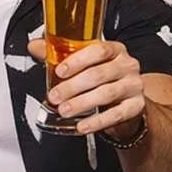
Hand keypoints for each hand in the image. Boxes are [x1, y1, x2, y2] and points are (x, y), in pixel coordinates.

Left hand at [28, 38, 144, 136]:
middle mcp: (127, 65)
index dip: (77, 61)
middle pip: (99, 74)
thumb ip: (58, 54)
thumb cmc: (102, 78)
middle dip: (73, 87)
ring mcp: (134, 85)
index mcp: (114, 49)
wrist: (126, 100)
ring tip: (64, 110)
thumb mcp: (83, 63)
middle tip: (55, 96)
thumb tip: (34, 46)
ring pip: (106, 94)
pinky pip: (116, 115)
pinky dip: (97, 122)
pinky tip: (82, 125)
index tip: (60, 71)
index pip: (98, 50)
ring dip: (82, 103)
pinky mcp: (136, 106)